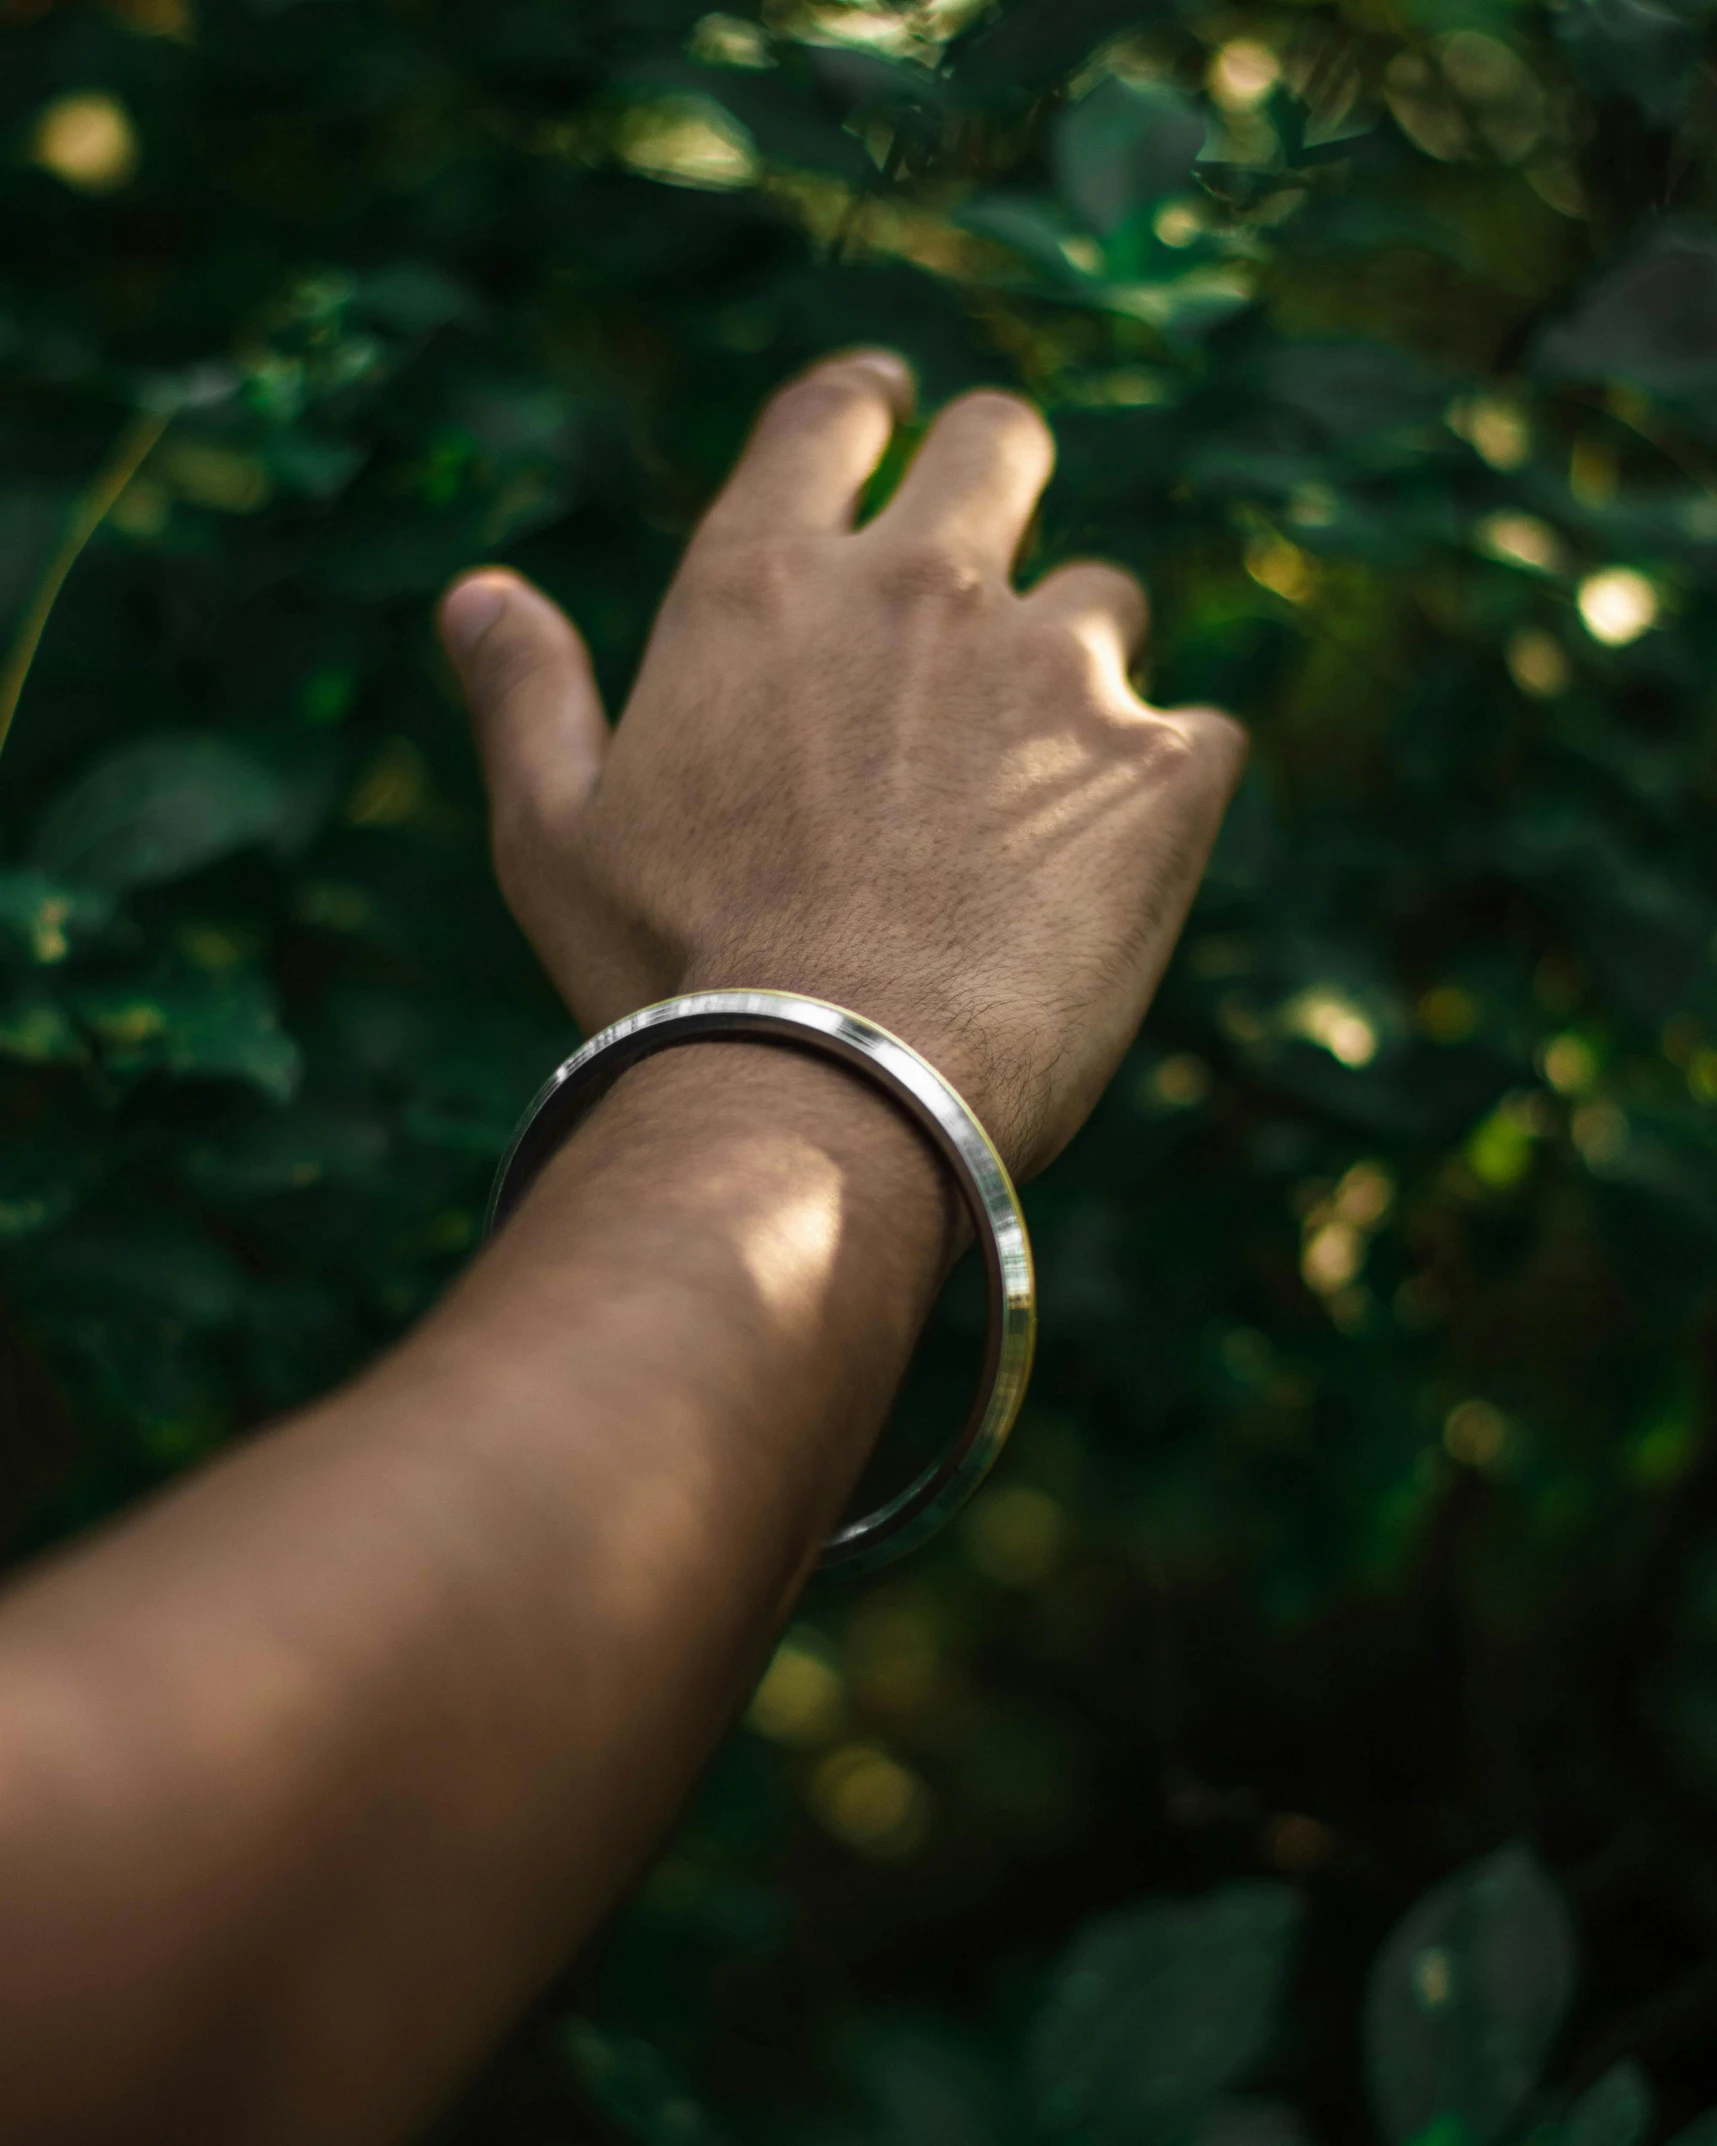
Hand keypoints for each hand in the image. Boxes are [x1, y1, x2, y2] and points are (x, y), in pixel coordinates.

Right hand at [438, 351, 1244, 1178]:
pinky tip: (1114, 875)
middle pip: (1001, 443)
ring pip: (1109, 600)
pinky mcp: (1158, 769)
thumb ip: (527, 697)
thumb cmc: (672, 981)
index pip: (831, 418)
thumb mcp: (554, 838)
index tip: (889, 406)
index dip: (866, 401)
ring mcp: (1051, 668)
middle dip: (1002, 477)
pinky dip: (1168, 790)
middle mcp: (919, 588)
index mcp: (764, 586)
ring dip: (1079, 671)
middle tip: (994, 564)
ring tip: (1040, 797)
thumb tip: (476, 595)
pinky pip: (1199, 739)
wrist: (826, 1099)